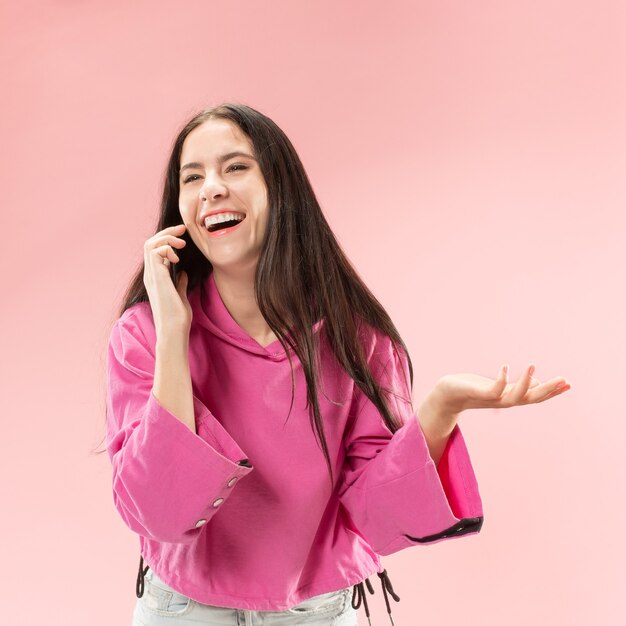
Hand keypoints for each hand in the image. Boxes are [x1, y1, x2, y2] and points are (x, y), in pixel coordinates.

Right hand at [143, 223, 191, 334]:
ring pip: (149, 244)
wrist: (174, 331)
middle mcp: (151, 274)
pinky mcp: (156, 277)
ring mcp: (152, 276)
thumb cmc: (178, 318)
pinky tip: (177, 258)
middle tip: (183, 229)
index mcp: (156, 278)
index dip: (167, 239)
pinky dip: (166, 248)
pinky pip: (154, 251)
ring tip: (181, 244)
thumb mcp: (180, 295)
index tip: (183, 236)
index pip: (155, 250)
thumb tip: (182, 273)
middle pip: (150, 243)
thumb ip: (179, 283)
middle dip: (167, 232)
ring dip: (166, 238)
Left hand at [432, 364, 571, 415]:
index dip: (552, 391)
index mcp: (509, 397)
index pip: (535, 396)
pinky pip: (492, 390)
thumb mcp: (497, 386)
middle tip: (565, 380)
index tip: (569, 384)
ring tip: (532, 365)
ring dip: (525, 383)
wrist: (446, 397)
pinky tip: (505, 366)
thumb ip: (515, 386)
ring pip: (514, 397)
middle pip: (531, 398)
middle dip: (548, 390)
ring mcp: (491, 399)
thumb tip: (536, 382)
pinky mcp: (477, 394)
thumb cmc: (471, 389)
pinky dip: (500, 380)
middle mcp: (503, 400)